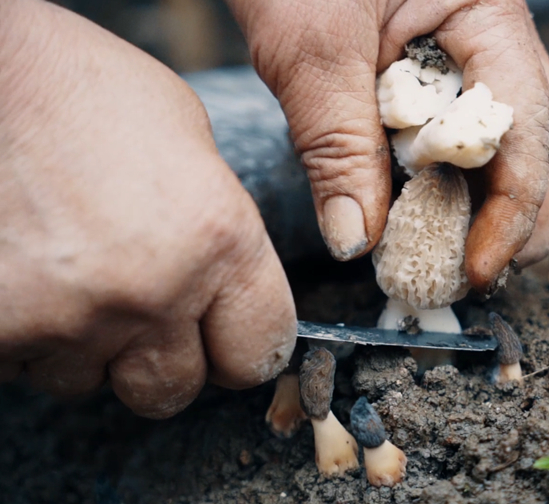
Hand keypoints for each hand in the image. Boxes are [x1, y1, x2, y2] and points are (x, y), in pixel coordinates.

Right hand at [0, 0, 296, 417]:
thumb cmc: (87, 92)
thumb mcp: (193, 146)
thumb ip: (223, 230)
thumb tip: (231, 288)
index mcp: (220, 239)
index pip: (261, 350)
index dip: (247, 349)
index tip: (231, 342)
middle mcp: (153, 292)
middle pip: (176, 390)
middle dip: (163, 359)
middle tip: (143, 311)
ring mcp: (69, 319)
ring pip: (91, 380)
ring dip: (87, 343)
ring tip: (72, 269)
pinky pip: (25, 366)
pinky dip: (29, 335)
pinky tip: (29, 273)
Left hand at [227, 0, 548, 291]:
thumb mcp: (310, 48)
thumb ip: (336, 144)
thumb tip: (356, 240)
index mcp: (490, 15)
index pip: (529, 129)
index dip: (512, 212)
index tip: (476, 269)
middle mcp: (498, 35)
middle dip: (528, 215)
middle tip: (483, 272)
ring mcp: (475, 50)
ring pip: (519, 137)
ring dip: (497, 202)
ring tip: (460, 253)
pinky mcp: (443, 67)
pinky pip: (468, 131)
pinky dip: (456, 180)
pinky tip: (431, 212)